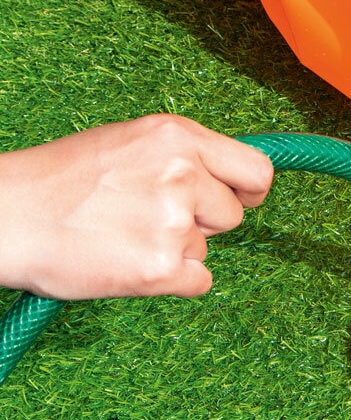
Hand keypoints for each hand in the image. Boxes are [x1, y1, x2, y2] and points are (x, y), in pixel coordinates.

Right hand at [0, 115, 273, 299]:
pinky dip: (170, 282)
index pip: (256, 170)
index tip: (240, 199)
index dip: (250, 191)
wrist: (3, 216)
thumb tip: (230, 180)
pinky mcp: (161, 267)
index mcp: (177, 137)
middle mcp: (182, 174)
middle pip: (232, 214)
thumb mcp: (127, 143)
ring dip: (176, 249)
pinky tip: (128, 264)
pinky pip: (198, 282)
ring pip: (206, 248)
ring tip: (122, 236)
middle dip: (202, 222)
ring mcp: (173, 222)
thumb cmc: (58, 182)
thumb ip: (181, 157)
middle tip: (147, 218)